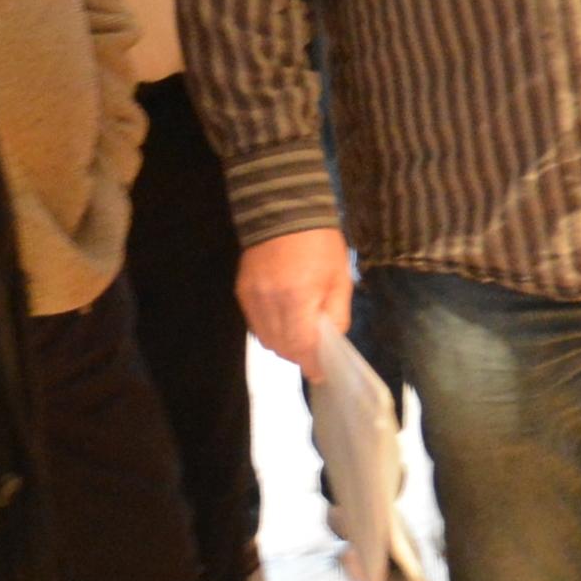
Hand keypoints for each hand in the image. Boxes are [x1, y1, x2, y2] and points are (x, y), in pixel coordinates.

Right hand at [239, 227, 355, 373]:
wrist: (283, 207)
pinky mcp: (241, 291)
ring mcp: (251, 298)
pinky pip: (255, 324)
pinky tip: (283, 321)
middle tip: (313, 354)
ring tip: (299, 337)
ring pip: (265, 339)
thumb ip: (336, 313)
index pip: (301, 346)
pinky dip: (269, 329)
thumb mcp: (339, 277)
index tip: (320, 373)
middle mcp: (269, 303)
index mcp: (297, 299)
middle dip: (298, 356)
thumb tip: (331, 340)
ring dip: (283, 345)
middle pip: (281, 347)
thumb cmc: (320, 242)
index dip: (311, 363)